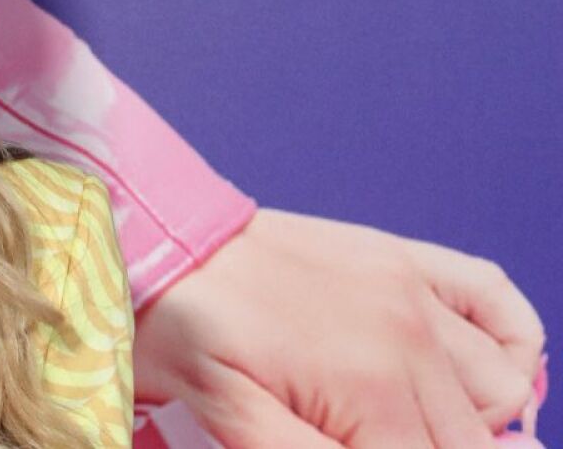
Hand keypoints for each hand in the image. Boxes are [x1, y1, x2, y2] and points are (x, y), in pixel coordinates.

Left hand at [135, 208, 546, 446]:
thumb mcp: (234, 422)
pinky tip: (476, 374)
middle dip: (426, 448)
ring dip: (470, 421)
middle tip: (356, 429)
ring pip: (498, 388)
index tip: (346, 441)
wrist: (154, 236)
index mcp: (369, 388)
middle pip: (470, 441)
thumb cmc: (176, 329)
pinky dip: (510, 343)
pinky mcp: (401, 258)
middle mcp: (408, 337)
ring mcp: (411, 291)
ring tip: (399, 425)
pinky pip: (495, 299)